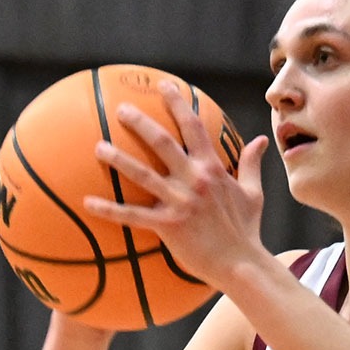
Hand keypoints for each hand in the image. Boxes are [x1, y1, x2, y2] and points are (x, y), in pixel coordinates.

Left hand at [81, 81, 271, 286]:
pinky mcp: (168, 225)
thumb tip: (262, 140)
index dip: (178, 104)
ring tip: (98, 146)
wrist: (241, 264)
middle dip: (141, 123)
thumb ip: (251, 164)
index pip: (194, 127)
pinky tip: (88, 203)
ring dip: (118, 159)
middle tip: (122, 109)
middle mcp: (195, 180)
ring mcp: (180, 202)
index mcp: (213, 168)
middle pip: (163, 142)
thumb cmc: (246, 230)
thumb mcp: (253, 193)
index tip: (165, 86)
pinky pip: (132, 216)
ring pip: (142, 174)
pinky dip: (109, 210)